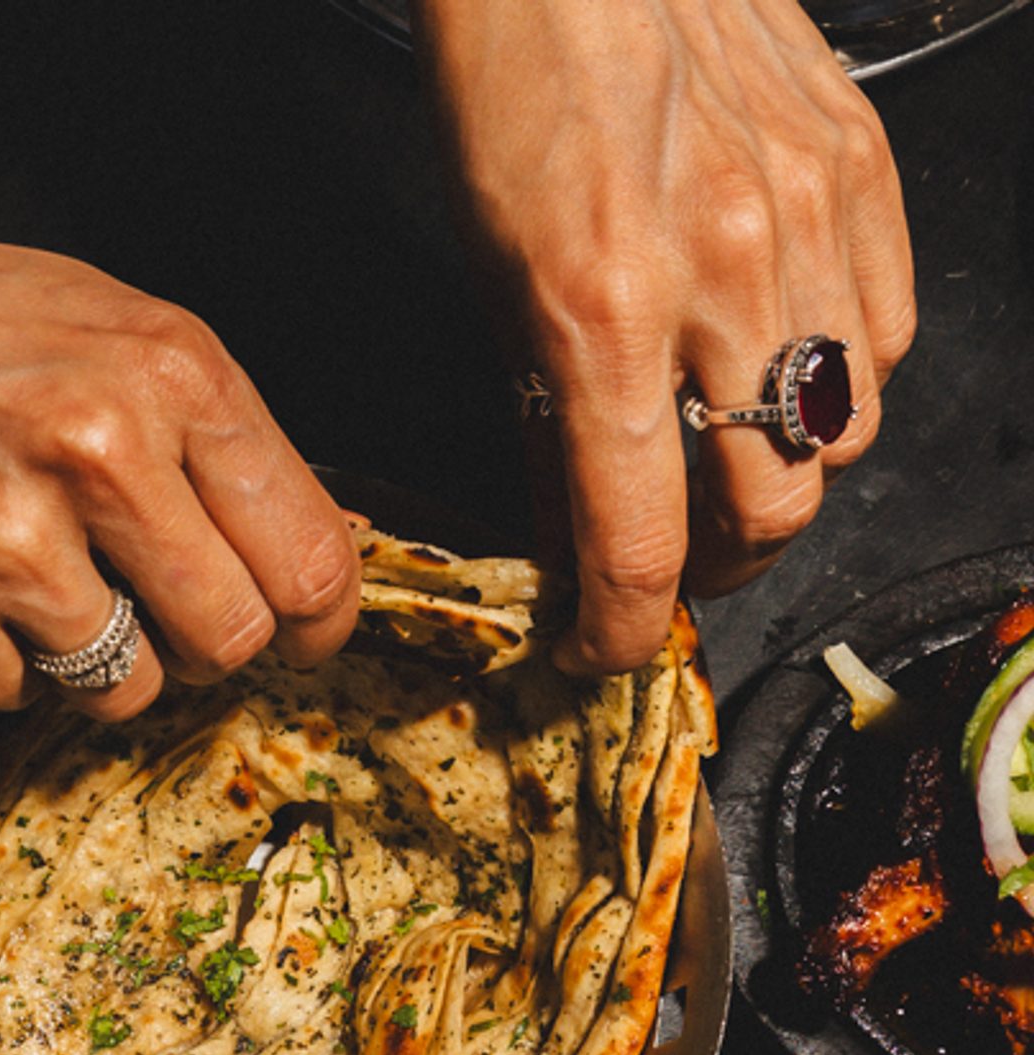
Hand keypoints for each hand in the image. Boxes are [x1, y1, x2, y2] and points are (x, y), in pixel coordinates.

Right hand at [0, 212, 358, 717]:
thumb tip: (299, 559)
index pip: (311, 558)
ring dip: (89, 655)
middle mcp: (101, 452)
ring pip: (124, 688)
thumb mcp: (105, 329)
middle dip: (198, 643)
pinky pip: (13, 696)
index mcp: (170, 373)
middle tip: (147, 605)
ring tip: (26, 572)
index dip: (316, 621)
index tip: (300, 635)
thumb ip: (207, 438)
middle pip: (231, 643)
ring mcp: (11, 543)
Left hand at [412, 0, 915, 671]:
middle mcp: (722, 273)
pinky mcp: (860, 171)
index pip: (641, 541)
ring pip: (845, 435)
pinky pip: (888, 333)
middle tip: (673, 557)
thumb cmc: (515, 80)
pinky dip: (844, 379)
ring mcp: (806, 219)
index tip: (603, 649)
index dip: (625, 629)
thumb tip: (577, 533)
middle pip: (773, 510)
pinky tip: (786, 362)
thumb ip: (548, 423)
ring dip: (787, 474)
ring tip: (730, 458)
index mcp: (604, 312)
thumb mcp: (491, 283)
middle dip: (718, 563)